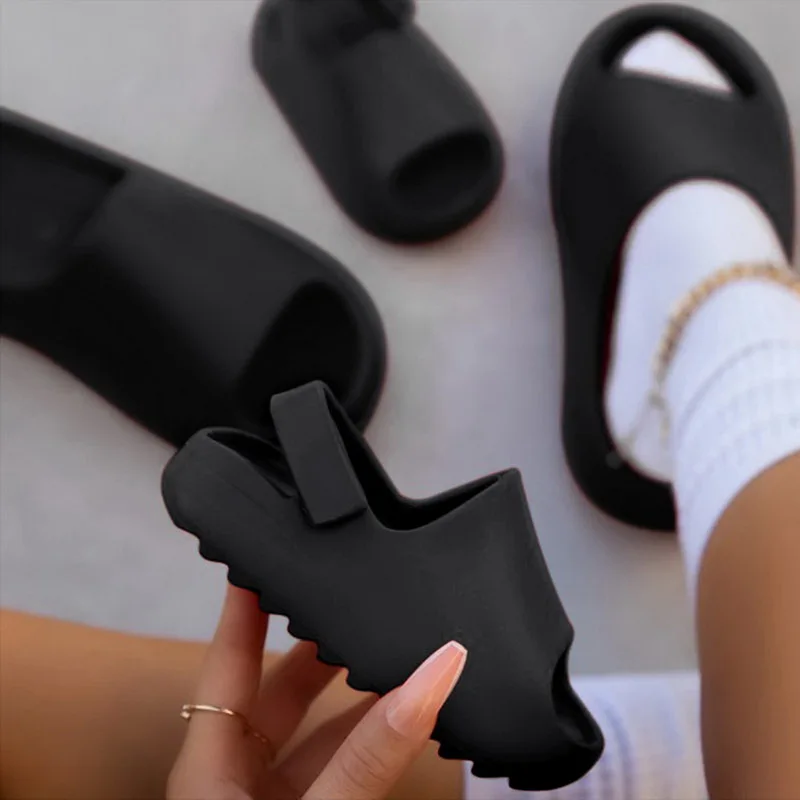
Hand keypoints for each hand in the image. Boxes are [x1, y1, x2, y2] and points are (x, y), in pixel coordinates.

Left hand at [168, 585, 466, 799]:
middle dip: (323, 645)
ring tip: (401, 651)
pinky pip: (342, 766)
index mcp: (209, 764)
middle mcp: (237, 777)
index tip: (265, 553)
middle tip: (360, 600)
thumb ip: (367, 755)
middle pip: (281, 688)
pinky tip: (408, 720)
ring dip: (361, 698)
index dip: (244, 603)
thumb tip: (429, 679)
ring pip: (320, 731)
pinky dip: (374, 742)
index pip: (226, 657)